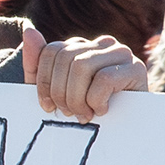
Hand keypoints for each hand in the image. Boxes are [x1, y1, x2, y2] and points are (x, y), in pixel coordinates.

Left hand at [21, 21, 142, 121]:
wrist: (123, 133)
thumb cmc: (85, 111)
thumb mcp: (53, 92)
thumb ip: (36, 65)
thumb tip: (29, 30)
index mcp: (82, 46)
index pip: (52, 51)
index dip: (44, 81)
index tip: (48, 106)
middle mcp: (102, 43)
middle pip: (66, 58)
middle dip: (61, 92)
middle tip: (68, 113)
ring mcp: (120, 53)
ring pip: (83, 66)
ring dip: (78, 98)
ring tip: (83, 115)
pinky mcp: (135, 68)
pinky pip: (104, 79)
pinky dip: (96, 100)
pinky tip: (101, 111)